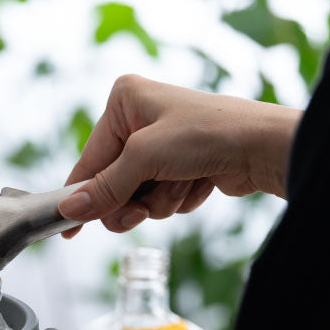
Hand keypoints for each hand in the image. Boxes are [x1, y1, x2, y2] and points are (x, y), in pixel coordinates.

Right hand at [56, 74, 300, 233]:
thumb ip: (105, 188)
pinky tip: (200, 182)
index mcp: (124, 101)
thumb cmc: (208, 133)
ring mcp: (161, 145)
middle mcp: (140, 119)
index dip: (78, 195)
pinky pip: (162, 200)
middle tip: (141, 210)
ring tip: (185, 181)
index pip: (89, 159)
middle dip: (131, 200)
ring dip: (160, 200)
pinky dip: (179, 198)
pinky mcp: (181, 167)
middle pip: (112, 184)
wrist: (264, 146)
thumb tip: (70, 210)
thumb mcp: (145, 158)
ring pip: (138, 197)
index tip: (65, 227)